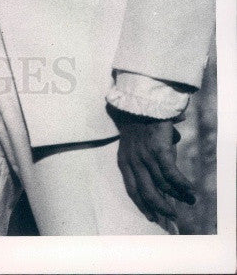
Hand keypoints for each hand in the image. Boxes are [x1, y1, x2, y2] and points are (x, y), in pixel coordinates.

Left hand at [114, 111, 194, 225]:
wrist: (139, 98)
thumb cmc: (136, 119)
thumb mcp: (131, 142)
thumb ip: (140, 158)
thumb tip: (155, 173)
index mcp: (124, 160)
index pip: (132, 189)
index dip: (143, 205)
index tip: (151, 216)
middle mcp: (133, 161)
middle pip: (147, 192)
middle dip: (160, 207)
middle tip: (172, 215)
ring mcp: (145, 156)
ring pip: (162, 185)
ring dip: (177, 196)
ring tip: (189, 200)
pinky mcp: (159, 149)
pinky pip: (172, 174)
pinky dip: (182, 185)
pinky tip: (190, 190)